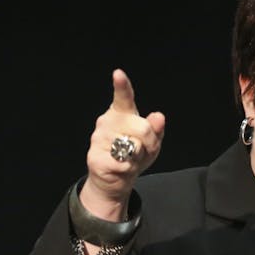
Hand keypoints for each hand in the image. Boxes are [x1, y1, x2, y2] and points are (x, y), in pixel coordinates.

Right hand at [79, 68, 166, 219]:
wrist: (115, 180)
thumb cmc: (133, 156)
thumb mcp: (151, 143)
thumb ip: (156, 129)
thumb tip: (159, 117)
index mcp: (121, 114)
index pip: (123, 97)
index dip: (121, 86)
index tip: (118, 74)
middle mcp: (107, 122)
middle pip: (141, 127)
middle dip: (150, 142)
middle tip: (143, 150)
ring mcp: (99, 139)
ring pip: (133, 147)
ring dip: (138, 157)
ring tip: (129, 159)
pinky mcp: (95, 157)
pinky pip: (123, 163)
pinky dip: (128, 169)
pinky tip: (121, 168)